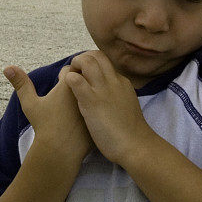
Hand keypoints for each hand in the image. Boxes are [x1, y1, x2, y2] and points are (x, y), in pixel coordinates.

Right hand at [3, 64, 93, 172]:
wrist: (61, 151)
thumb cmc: (44, 126)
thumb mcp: (30, 104)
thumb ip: (20, 83)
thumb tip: (7, 67)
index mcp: (69, 84)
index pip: (70, 69)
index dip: (63, 77)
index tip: (59, 86)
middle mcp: (86, 90)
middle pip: (84, 77)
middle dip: (79, 82)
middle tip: (69, 94)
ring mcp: (96, 103)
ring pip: (95, 90)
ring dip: (89, 93)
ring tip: (78, 104)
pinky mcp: (103, 115)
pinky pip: (102, 105)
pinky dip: (97, 107)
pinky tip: (88, 116)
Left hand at [64, 51, 152, 166]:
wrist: (136, 146)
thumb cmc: (130, 131)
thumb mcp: (126, 104)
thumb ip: (116, 95)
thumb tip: (105, 93)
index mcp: (121, 82)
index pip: (105, 62)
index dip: (91, 63)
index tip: (84, 72)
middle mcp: (113, 81)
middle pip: (96, 56)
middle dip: (82, 58)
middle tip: (75, 70)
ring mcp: (102, 90)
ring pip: (87, 62)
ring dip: (75, 65)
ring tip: (69, 77)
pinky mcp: (91, 101)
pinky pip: (76, 80)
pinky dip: (69, 79)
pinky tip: (66, 88)